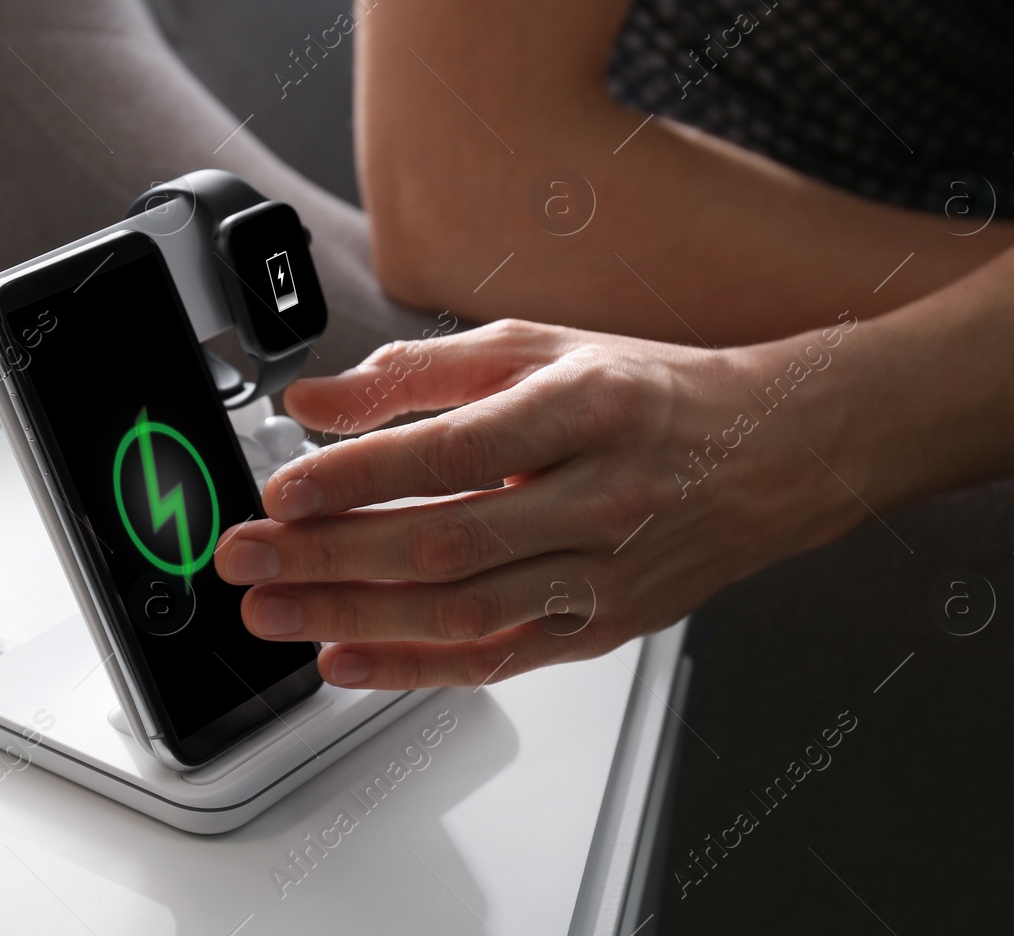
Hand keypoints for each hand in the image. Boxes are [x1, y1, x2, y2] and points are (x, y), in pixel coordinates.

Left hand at [212, 318, 867, 688]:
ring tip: (273, 613)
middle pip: (447, 542)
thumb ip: (422, 369)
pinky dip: (415, 667)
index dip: (359, 474)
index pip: (454, 451)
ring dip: (356, 617)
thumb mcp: (539, 347)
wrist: (767, 453)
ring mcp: (606, 576)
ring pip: (466, 613)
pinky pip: (499, 661)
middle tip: (246, 559)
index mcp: (585, 409)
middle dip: (330, 556)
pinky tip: (345, 658)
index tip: (282, 488)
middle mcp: (600, 498)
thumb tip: (315, 400)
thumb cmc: (646, 392)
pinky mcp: (602, 629)